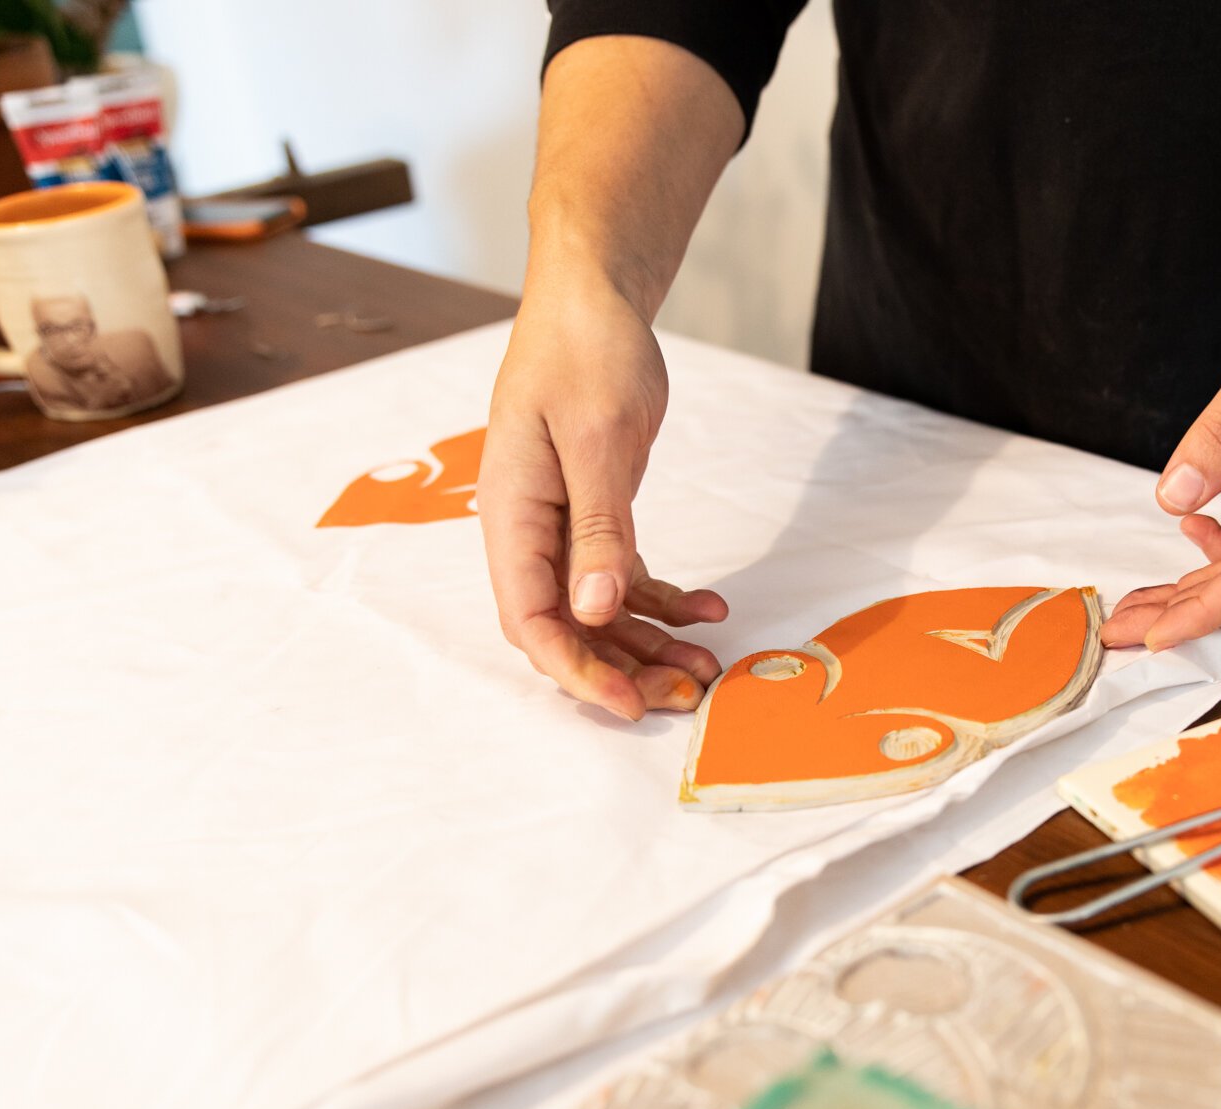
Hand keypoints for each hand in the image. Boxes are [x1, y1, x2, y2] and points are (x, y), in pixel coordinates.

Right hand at [478, 274, 726, 719]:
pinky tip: (709, 609)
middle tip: (685, 694)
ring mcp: (561, 523)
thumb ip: (597, 528)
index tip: (628, 702)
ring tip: (706, 667)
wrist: (596, 296)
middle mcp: (529, 528)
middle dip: (622, 667)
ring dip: (649, 642)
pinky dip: (663, 600)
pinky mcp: (595, 512)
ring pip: (600, 609)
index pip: (531, 618)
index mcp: (511, 512)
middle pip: (567, 625)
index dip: (576, 668)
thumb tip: (592, 610)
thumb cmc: (586, 351)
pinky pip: (624, 576)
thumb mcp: (598, 437)